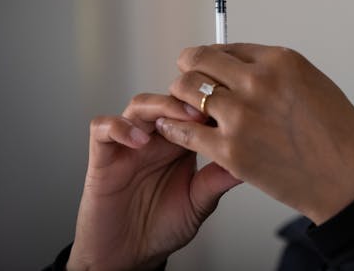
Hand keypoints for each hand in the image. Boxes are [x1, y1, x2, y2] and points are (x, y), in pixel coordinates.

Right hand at [68, 96, 241, 270]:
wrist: (130, 256)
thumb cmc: (163, 226)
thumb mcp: (199, 202)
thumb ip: (217, 179)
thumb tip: (251, 160)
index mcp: (182, 143)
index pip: (195, 108)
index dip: (209, 103)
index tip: (227, 109)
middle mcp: (156, 138)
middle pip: (169, 97)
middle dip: (187, 98)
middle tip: (203, 111)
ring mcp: (129, 144)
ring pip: (139, 105)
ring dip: (158, 106)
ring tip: (174, 122)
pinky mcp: (102, 157)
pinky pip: (102, 127)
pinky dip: (119, 127)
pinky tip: (138, 141)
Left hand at [152, 43, 353, 224]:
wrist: (348, 179)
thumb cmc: (338, 134)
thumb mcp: (312, 83)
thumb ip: (274, 72)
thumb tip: (241, 67)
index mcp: (279, 61)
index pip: (226, 48)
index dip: (211, 59)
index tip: (205, 67)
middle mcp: (258, 82)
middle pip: (198, 62)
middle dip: (189, 71)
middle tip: (188, 84)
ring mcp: (242, 116)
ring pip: (185, 90)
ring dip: (181, 98)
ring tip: (185, 109)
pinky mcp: (231, 151)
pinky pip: (184, 131)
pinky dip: (174, 127)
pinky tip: (172, 128)